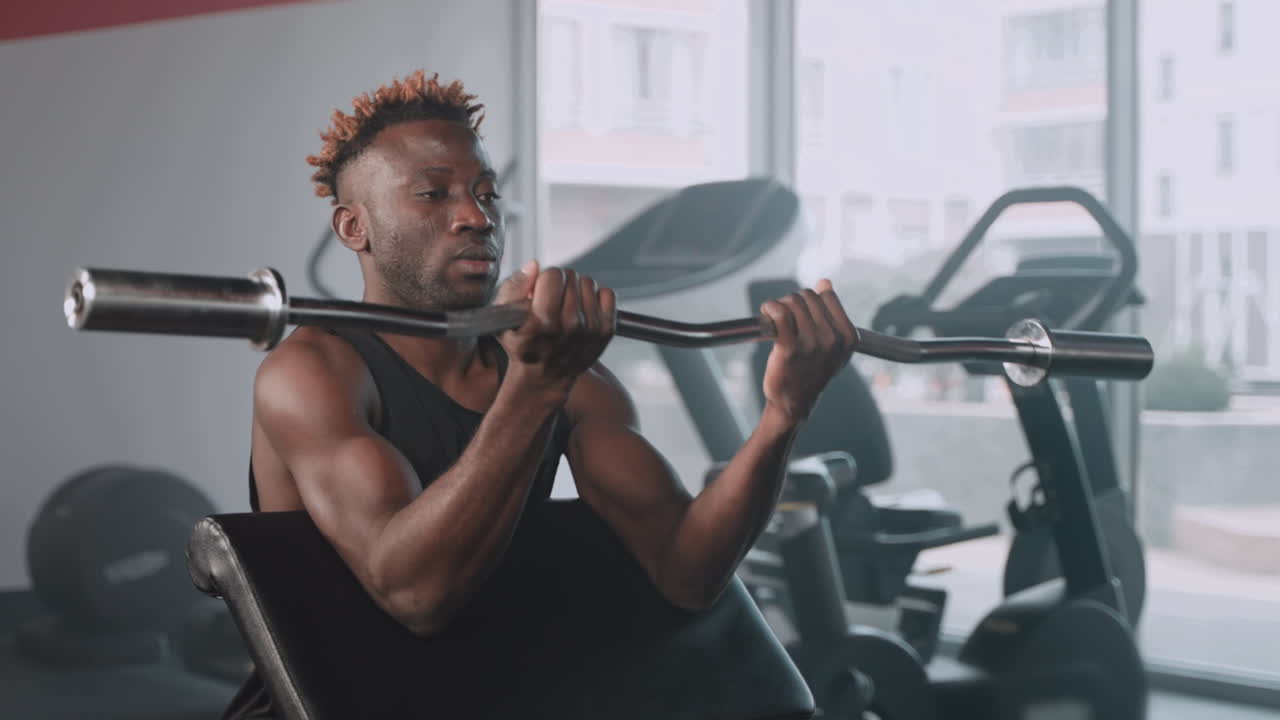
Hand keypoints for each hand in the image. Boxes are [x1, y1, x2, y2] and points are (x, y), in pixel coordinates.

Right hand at [493, 261, 616, 396]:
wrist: (544, 375)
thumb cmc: (523, 344)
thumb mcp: (503, 317)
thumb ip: (514, 286)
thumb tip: (534, 265)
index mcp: (543, 321)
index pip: (553, 274)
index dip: (543, 280)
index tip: (539, 293)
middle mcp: (570, 325)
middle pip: (571, 276)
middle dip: (559, 285)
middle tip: (552, 302)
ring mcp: (591, 328)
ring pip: (588, 282)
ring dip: (576, 291)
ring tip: (565, 308)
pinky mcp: (606, 331)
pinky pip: (607, 293)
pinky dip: (595, 298)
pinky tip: (582, 311)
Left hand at [758, 278, 858, 423]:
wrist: (794, 403)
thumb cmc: (810, 371)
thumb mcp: (832, 345)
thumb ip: (832, 314)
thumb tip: (825, 283)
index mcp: (848, 336)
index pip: (826, 295)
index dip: (810, 301)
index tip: (801, 316)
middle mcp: (833, 339)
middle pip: (807, 296)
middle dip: (793, 304)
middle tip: (785, 322)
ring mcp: (813, 343)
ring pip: (792, 302)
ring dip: (779, 307)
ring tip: (776, 324)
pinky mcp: (790, 349)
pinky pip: (780, 313)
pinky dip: (770, 308)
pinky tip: (766, 313)